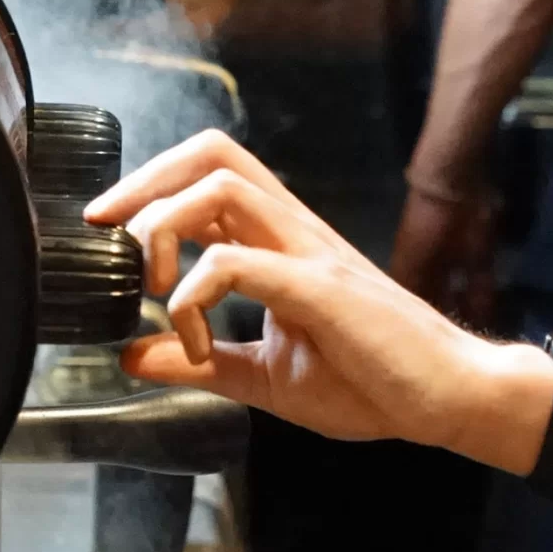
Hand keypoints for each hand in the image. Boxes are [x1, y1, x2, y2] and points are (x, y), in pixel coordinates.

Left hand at [83, 131, 549, 463]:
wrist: (447, 396)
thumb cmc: (374, 379)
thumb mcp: (266, 375)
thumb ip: (200, 361)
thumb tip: (130, 355)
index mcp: (281, 242)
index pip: (208, 176)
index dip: (148, 188)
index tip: (105, 236)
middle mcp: (293, 231)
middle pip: (211, 155)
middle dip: (144, 182)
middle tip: (106, 234)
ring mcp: (309, 253)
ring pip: (221, 187)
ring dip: (165, 228)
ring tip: (157, 290)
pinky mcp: (321, 288)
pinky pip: (241, 262)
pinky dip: (196, 293)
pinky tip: (194, 338)